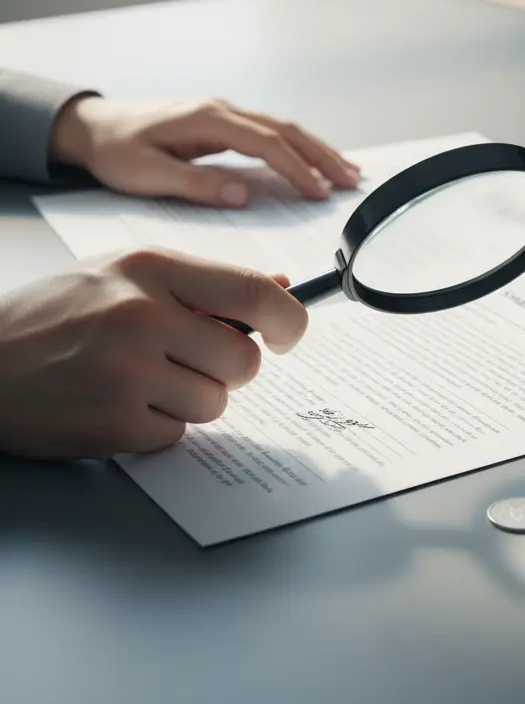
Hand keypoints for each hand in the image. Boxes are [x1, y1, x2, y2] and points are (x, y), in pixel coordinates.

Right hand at [0, 249, 306, 459]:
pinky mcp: (112, 424)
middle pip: (243, 362)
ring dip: (190, 398)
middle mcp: (142, 317)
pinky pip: (176, 434)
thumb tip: (283, 290)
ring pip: (215, 403)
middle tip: (190, 361)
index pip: (255, 294)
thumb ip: (203, 282)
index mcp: (151, 269)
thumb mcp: (125, 274)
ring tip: (141, 379)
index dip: (289, 320)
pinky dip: (157, 425)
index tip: (287, 335)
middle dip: (227, 368)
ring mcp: (126, 374)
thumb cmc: (57, 313)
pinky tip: (118, 402)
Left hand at [49, 96, 359, 207]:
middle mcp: (223, 111)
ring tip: (347, 172)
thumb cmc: (116, 152)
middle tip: (351, 181)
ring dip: (317, 150)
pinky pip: (271, 132)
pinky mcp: (224, 123)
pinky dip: (299, 147)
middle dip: (322, 156)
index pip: (266, 143)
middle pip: (286, 130)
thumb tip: (242, 194)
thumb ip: (196, 184)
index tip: (319, 193)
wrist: (93, 127)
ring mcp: (226, 114)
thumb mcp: (147, 174)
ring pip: (284, 128)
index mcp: (208, 120)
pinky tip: (314, 160)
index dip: (297, 168)